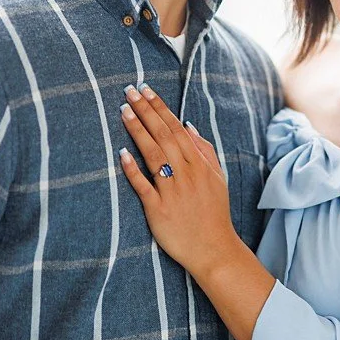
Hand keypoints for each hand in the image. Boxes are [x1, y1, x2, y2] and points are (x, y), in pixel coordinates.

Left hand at [116, 84, 238, 276]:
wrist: (214, 249)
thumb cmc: (214, 213)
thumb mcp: (218, 178)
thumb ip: (205, 151)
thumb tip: (188, 126)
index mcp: (200, 164)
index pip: (177, 128)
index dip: (160, 108)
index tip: (146, 90)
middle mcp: (186, 174)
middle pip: (163, 136)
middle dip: (145, 111)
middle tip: (129, 91)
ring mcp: (172, 191)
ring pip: (153, 154)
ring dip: (138, 130)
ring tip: (123, 111)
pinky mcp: (158, 209)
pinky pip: (143, 185)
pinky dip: (133, 169)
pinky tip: (122, 152)